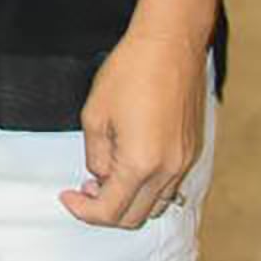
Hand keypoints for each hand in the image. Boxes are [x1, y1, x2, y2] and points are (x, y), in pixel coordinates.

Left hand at [61, 32, 205, 229]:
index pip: (110, 211)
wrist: (170, 43)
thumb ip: (96, 155)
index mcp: (141, 164)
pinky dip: (148, 188)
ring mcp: (184, 161)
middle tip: (84, 191)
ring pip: (155, 204)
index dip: (84, 211)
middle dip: (105, 211)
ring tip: (106, 178)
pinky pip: (169, 185)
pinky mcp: (191, 150)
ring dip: (129, 201)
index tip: (68, 198)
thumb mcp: (95, 114)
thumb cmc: (131, 70)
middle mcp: (168, 170)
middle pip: (135, 217)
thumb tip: (100, 177)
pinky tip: (130, 166)